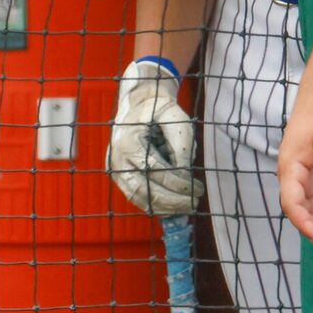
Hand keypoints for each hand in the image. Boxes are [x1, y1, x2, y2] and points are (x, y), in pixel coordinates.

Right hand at [105, 59, 198, 216]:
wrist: (138, 105)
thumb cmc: (159, 111)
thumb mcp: (176, 119)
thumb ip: (181, 146)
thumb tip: (186, 177)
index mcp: (129, 141)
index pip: (155, 171)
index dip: (178, 183)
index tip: (198, 188)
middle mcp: (117, 158)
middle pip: (145, 189)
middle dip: (173, 200)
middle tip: (194, 203)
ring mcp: (115, 168)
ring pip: (138, 197)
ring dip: (164, 207)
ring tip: (186, 207)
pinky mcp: (118, 175)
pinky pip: (135, 196)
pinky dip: (154, 205)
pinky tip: (171, 207)